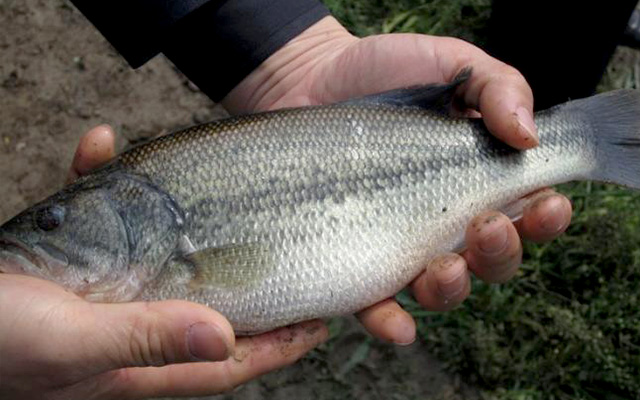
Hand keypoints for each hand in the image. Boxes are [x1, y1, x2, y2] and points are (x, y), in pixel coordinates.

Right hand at [0, 126, 326, 399]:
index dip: (278, 343)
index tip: (321, 321)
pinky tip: (99, 152)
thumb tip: (227, 336)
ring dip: (192, 231)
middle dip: (255, 287)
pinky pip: (102, 221)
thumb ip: (145, 337)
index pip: (229, 356)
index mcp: (141, 359)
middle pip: (212, 308)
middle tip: (297, 258)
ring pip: (166, 261)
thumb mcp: (70, 342)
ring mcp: (105, 294)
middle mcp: (133, 328)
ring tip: (227, 202)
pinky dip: (102, 185)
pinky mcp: (71, 262)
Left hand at [223, 17, 571, 344]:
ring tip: (444, 268)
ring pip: (441, 289)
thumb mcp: (451, 63)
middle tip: (486, 226)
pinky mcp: (353, 256)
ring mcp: (399, 241)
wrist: (311, 77)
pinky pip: (376, 302)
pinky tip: (397, 323)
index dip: (544, 218)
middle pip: (490, 260)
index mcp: (476, 178)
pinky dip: (390, 321)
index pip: (525, 210)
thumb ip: (498, 88)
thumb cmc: (385, 71)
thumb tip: (530, 136)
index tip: (546, 204)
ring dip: (452, 289)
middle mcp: (444, 218)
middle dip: (499, 253)